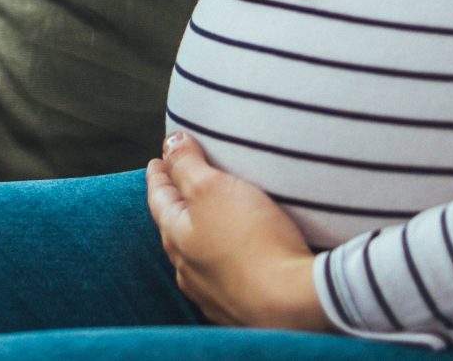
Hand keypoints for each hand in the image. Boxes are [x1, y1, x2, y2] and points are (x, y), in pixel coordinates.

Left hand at [145, 133, 329, 330]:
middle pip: (176, 227)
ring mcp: (212, 294)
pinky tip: (235, 258)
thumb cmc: (252, 241)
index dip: (160, 174)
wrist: (293, 305)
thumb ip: (186, 164)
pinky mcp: (239, 310)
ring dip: (201, 233)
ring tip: (209, 219)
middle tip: (179, 183)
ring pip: (198, 256)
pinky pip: (223, 278)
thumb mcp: (213, 188)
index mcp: (176, 236)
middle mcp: (188, 269)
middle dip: (177, 203)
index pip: (159, 197)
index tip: (159, 160)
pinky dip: (224, 259)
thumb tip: (170, 144)